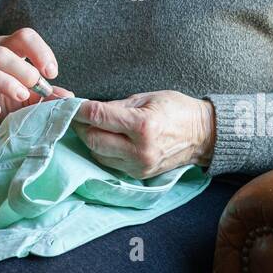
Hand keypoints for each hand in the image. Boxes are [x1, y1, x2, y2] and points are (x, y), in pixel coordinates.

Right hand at [0, 28, 73, 139]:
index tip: (52, 73)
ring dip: (5, 82)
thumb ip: (48, 94)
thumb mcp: (30, 94)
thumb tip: (68, 97)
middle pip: (1, 52)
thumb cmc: (6, 98)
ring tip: (21, 96)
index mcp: (8, 49)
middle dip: (23, 69)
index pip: (23, 37)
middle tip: (37, 87)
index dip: (40, 51)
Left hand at [72, 91, 215, 178]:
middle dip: (82, 127)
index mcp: (143, 126)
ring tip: (94, 128)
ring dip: (91, 141)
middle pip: (93, 141)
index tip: (70, 105)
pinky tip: (108, 140)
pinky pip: (110, 163)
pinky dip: (103, 151)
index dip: (80, 110)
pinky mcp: (139, 174)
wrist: (202, 135)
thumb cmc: (177, 110)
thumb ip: (116, 106)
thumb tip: (89, 109)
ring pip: (98, 155)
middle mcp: (140, 150)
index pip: (99, 118)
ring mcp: (139, 165)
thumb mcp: (147, 98)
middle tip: (79, 117)